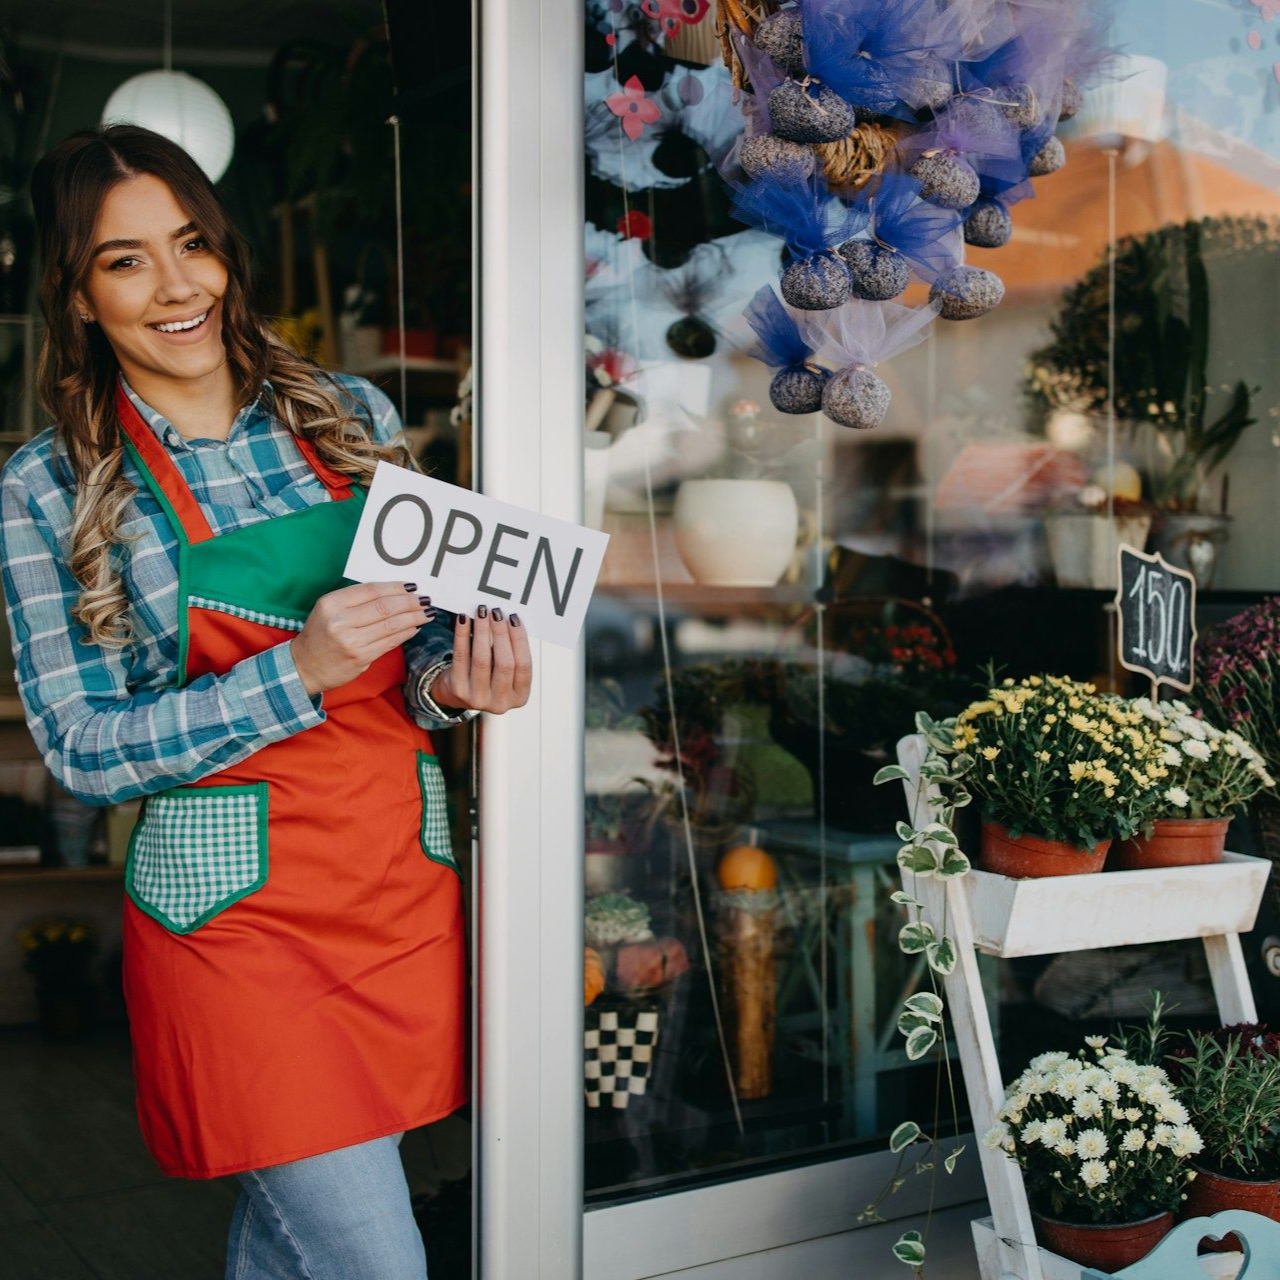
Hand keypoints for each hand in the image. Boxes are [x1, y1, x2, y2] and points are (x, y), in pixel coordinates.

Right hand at [291, 582, 434, 696]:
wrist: (304, 667)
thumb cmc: (321, 635)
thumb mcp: (330, 610)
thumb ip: (356, 600)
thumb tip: (394, 591)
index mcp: (331, 603)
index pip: (372, 590)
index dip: (396, 587)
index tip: (412, 586)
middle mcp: (340, 621)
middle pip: (385, 606)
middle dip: (410, 602)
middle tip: (425, 599)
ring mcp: (351, 641)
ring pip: (391, 625)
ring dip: (413, 617)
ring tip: (427, 612)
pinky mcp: (361, 657)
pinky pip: (390, 642)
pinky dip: (406, 633)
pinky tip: (415, 627)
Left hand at [430, 605, 532, 713]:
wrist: (459, 694)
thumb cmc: (489, 676)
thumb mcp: (505, 671)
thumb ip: (511, 651)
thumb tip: (507, 619)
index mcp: (519, 697)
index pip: (524, 665)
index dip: (520, 640)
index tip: (514, 618)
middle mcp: (501, 702)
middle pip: (504, 663)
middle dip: (501, 633)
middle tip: (496, 612)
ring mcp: (478, 699)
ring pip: (482, 659)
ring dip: (482, 631)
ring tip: (481, 612)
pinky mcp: (458, 689)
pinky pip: (461, 657)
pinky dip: (462, 635)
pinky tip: (463, 620)